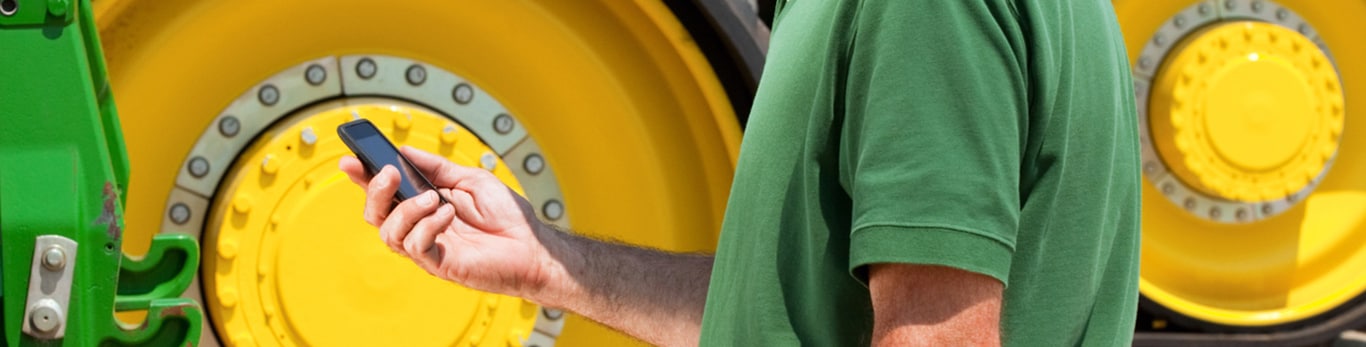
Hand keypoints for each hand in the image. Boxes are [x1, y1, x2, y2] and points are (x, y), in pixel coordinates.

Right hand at [339, 146, 556, 298]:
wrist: (533, 246)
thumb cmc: (507, 216)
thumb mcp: (471, 178)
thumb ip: (436, 167)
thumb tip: (403, 151)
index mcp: (425, 204)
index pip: (386, 192)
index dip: (364, 177)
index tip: (350, 160)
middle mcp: (421, 227)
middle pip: (376, 215)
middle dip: (375, 191)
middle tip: (390, 173)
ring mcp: (428, 247)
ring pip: (389, 233)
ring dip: (406, 210)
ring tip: (434, 198)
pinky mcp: (440, 263)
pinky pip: (416, 246)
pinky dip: (428, 225)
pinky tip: (449, 215)